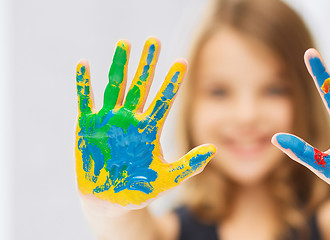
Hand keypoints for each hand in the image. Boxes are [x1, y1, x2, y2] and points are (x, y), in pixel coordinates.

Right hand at [75, 38, 215, 207]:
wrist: (110, 201)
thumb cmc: (140, 189)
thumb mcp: (168, 178)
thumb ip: (189, 165)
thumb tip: (212, 150)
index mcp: (149, 129)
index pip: (164, 100)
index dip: (173, 82)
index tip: (183, 62)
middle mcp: (131, 119)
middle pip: (141, 86)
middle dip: (148, 64)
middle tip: (154, 41)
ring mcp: (109, 121)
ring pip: (116, 87)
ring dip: (119, 65)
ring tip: (125, 43)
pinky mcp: (88, 127)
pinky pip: (86, 102)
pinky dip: (84, 84)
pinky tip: (84, 64)